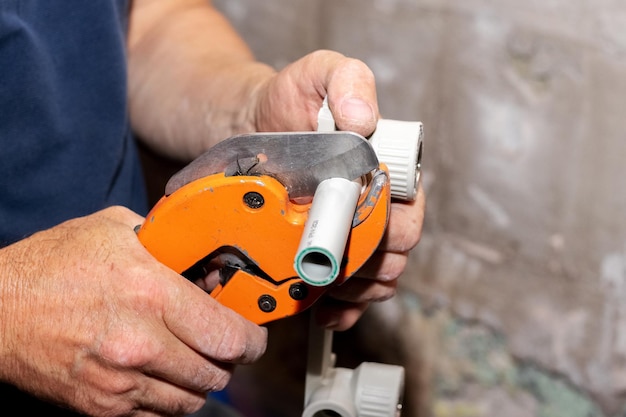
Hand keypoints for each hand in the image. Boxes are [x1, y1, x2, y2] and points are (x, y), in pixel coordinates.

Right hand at [0, 206, 266, 415]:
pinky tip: (162, 376)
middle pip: (217, 372)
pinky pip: (158, 415)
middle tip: (224, 346)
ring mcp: (121, 380)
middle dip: (229, 360)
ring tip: (193, 360)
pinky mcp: (102, 406)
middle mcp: (140, 342)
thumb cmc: (52, 265)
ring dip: (200, 382)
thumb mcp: (114, 229)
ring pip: (191, 400)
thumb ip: (168, 240)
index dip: (251, 339)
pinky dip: (169, 399)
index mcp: (151, 293)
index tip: (253, 335)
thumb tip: (203, 258)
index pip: (229, 334)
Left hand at [252, 50, 424, 330]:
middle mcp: (382, 207)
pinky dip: (343, 309)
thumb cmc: (290, 104)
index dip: (388, 227)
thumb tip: (363, 118)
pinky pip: (355, 297)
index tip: (353, 224)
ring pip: (378, 280)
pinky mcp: (336, 258)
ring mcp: (360, 236)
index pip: (409, 214)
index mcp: (390, 171)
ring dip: (353, 288)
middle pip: (396, 254)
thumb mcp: (317, 75)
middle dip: (367, 262)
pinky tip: (323, 307)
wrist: (252, 131)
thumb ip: (347, 81)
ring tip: (322, 281)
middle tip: (330, 256)